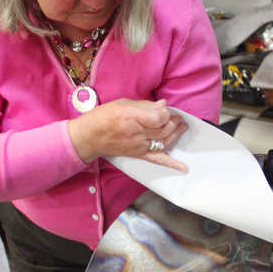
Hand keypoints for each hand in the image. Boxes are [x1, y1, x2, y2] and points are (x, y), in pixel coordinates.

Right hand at [68, 99, 188, 171]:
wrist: (89, 137)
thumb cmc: (103, 118)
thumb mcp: (122, 103)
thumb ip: (145, 105)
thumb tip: (163, 105)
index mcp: (132, 118)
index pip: (158, 117)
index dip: (166, 112)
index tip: (165, 109)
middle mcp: (137, 134)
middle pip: (164, 129)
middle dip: (173, 121)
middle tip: (177, 116)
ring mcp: (139, 146)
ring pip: (164, 141)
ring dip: (176, 133)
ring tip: (182, 126)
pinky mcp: (139, 155)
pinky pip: (157, 160)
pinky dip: (171, 164)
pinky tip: (183, 167)